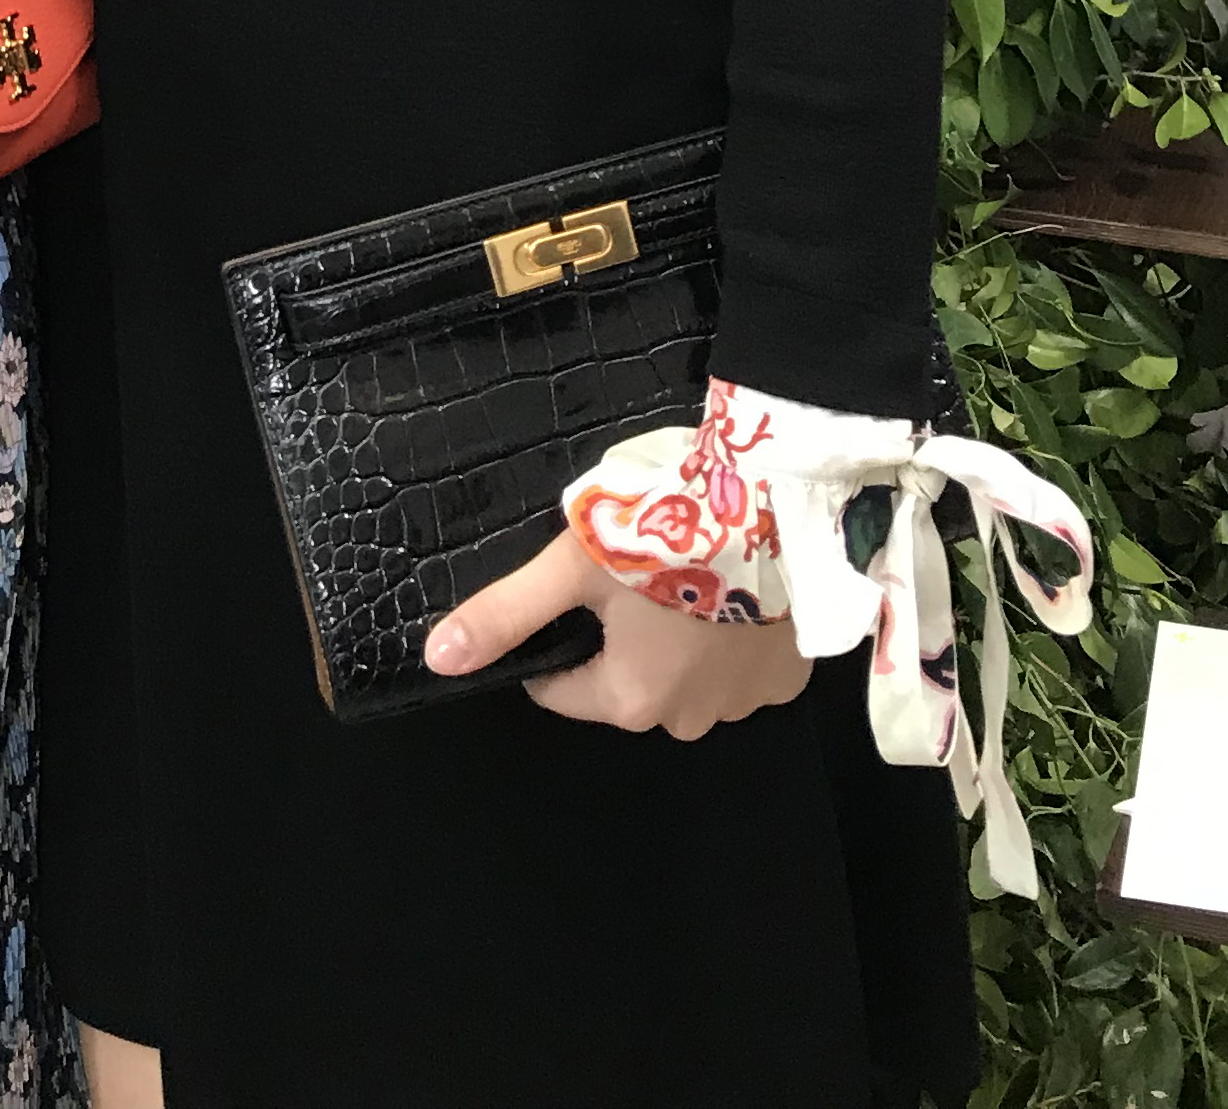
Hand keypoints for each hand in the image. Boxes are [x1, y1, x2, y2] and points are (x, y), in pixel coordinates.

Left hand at [425, 526, 811, 739]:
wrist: (772, 509)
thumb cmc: (665, 538)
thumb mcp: (570, 566)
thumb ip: (506, 613)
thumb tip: (439, 658)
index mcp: (631, 700)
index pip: (563, 688)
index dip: (553, 640)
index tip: (567, 595)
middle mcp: (689, 718)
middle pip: (626, 684)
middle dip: (618, 640)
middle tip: (631, 574)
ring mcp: (746, 702)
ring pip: (685, 677)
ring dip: (677, 642)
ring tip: (682, 577)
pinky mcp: (788, 680)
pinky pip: (739, 668)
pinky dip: (728, 638)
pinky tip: (728, 591)